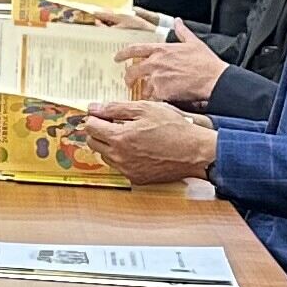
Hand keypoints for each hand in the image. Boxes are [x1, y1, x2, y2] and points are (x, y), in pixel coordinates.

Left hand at [73, 97, 217, 184]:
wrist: (195, 152)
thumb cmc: (174, 128)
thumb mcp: (145, 109)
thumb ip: (115, 108)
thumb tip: (93, 108)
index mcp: (119, 138)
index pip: (90, 127)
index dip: (96, 118)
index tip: (103, 114)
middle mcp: (119, 157)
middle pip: (93, 142)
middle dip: (99, 131)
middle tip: (113, 124)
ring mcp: (127, 170)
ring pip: (105, 156)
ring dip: (110, 145)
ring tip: (129, 136)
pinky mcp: (136, 178)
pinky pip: (120, 167)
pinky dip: (123, 157)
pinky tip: (138, 149)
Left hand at [124, 31, 225, 105]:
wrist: (213, 79)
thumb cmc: (205, 62)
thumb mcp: (193, 43)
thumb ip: (182, 32)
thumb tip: (178, 21)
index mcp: (161, 50)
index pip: (134, 50)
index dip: (123, 54)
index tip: (117, 58)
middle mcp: (155, 63)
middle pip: (133, 71)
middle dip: (129, 78)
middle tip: (129, 82)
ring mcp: (157, 78)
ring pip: (143, 87)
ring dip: (145, 92)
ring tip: (150, 95)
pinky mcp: (162, 92)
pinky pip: (153, 98)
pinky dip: (155, 100)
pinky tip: (159, 102)